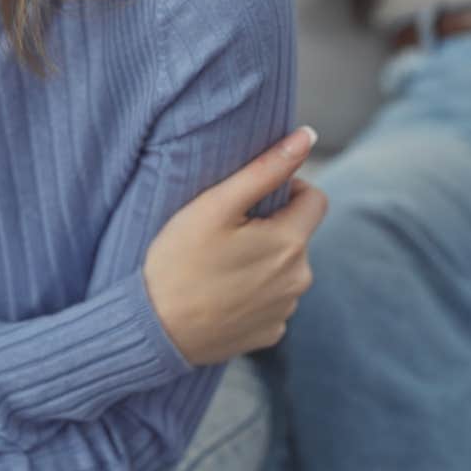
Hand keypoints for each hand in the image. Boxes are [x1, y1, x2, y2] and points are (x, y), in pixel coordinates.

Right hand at [144, 126, 328, 365]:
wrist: (155, 331)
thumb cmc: (179, 262)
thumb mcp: (216, 206)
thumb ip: (265, 169)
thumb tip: (307, 135)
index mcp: (291, 243)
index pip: (315, 200)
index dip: (286, 190)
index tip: (250, 200)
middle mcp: (298, 280)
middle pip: (297, 235)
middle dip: (270, 227)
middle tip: (224, 233)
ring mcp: (285, 311)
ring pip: (284, 269)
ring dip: (263, 261)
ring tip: (218, 265)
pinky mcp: (269, 334)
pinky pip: (271, 301)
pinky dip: (253, 294)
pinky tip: (221, 294)